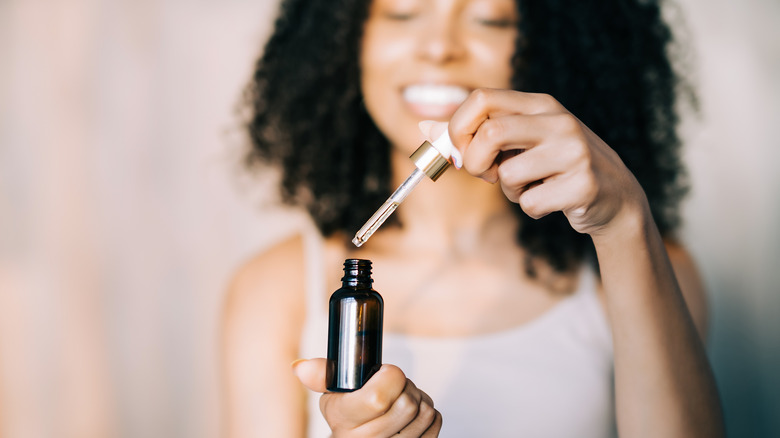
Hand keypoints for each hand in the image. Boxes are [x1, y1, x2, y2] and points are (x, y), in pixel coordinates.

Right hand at [293, 358, 441, 436]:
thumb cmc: (349, 419)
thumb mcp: (332, 398)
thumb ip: (321, 376)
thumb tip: (300, 367)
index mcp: (343, 422)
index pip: (378, 397)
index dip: (390, 378)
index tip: (386, 373)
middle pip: (407, 402)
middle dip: (407, 387)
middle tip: (395, 387)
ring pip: (425, 412)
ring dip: (420, 399)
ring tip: (402, 400)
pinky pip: (435, 423)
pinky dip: (430, 415)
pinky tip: (413, 417)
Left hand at [443, 88, 649, 237]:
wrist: (615, 196)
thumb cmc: (555, 168)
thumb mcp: (523, 143)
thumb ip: (482, 136)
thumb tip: (429, 134)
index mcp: (540, 104)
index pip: (481, 98)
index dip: (458, 127)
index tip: (460, 151)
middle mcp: (559, 121)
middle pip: (490, 132)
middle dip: (475, 162)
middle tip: (487, 175)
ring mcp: (575, 151)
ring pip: (509, 175)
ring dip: (510, 191)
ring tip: (532, 186)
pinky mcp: (584, 184)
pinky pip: (530, 203)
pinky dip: (531, 208)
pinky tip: (553, 201)